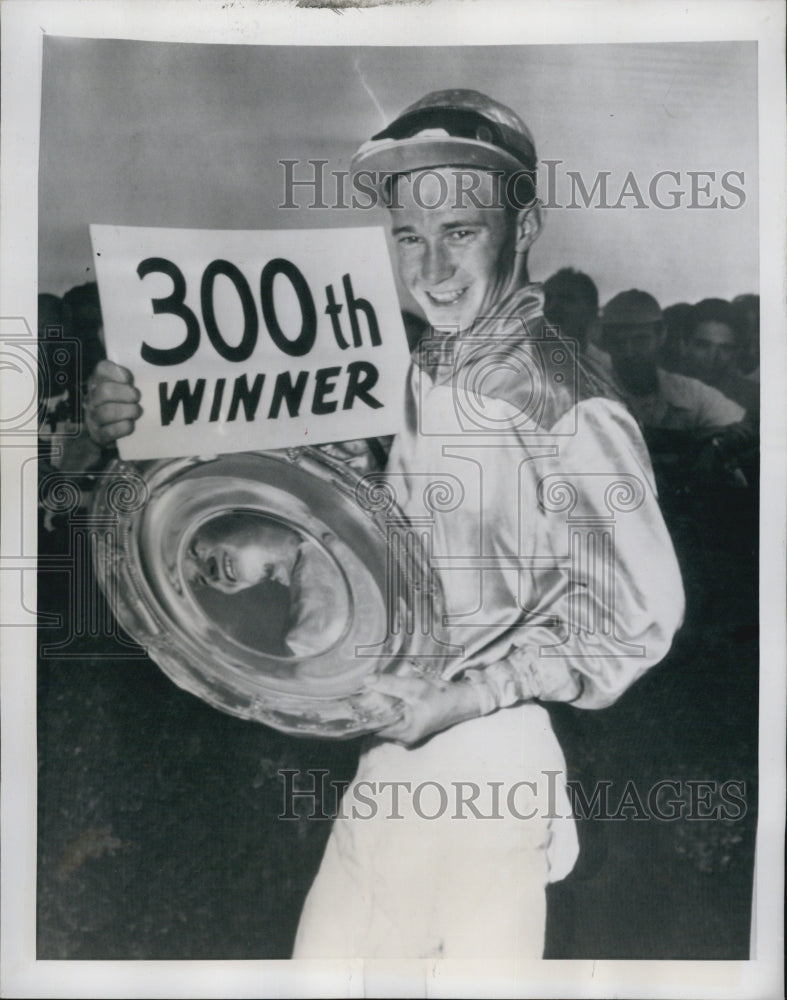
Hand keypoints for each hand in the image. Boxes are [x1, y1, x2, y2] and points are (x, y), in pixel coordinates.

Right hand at [83, 360, 141, 446]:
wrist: (114, 432)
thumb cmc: (126, 404)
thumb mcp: (129, 388)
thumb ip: (137, 378)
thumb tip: (155, 376)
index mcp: (99, 380)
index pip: (103, 368)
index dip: (119, 373)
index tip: (130, 380)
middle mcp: (93, 397)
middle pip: (104, 391)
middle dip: (125, 394)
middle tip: (137, 397)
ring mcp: (94, 417)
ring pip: (105, 412)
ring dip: (126, 411)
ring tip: (137, 412)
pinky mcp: (99, 435)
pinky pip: (109, 432)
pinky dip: (123, 428)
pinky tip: (131, 425)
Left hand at [367, 662, 481, 746]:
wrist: (463, 700)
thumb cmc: (441, 695)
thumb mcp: (415, 687)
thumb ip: (390, 684)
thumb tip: (367, 680)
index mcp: (404, 732)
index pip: (373, 726)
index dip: (364, 712)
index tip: (354, 697)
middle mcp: (404, 738)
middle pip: (378, 724)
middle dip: (371, 708)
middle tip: (362, 691)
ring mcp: (408, 733)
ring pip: (386, 720)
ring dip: (381, 707)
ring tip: (372, 691)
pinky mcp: (412, 726)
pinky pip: (394, 718)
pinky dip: (390, 708)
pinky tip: (387, 695)